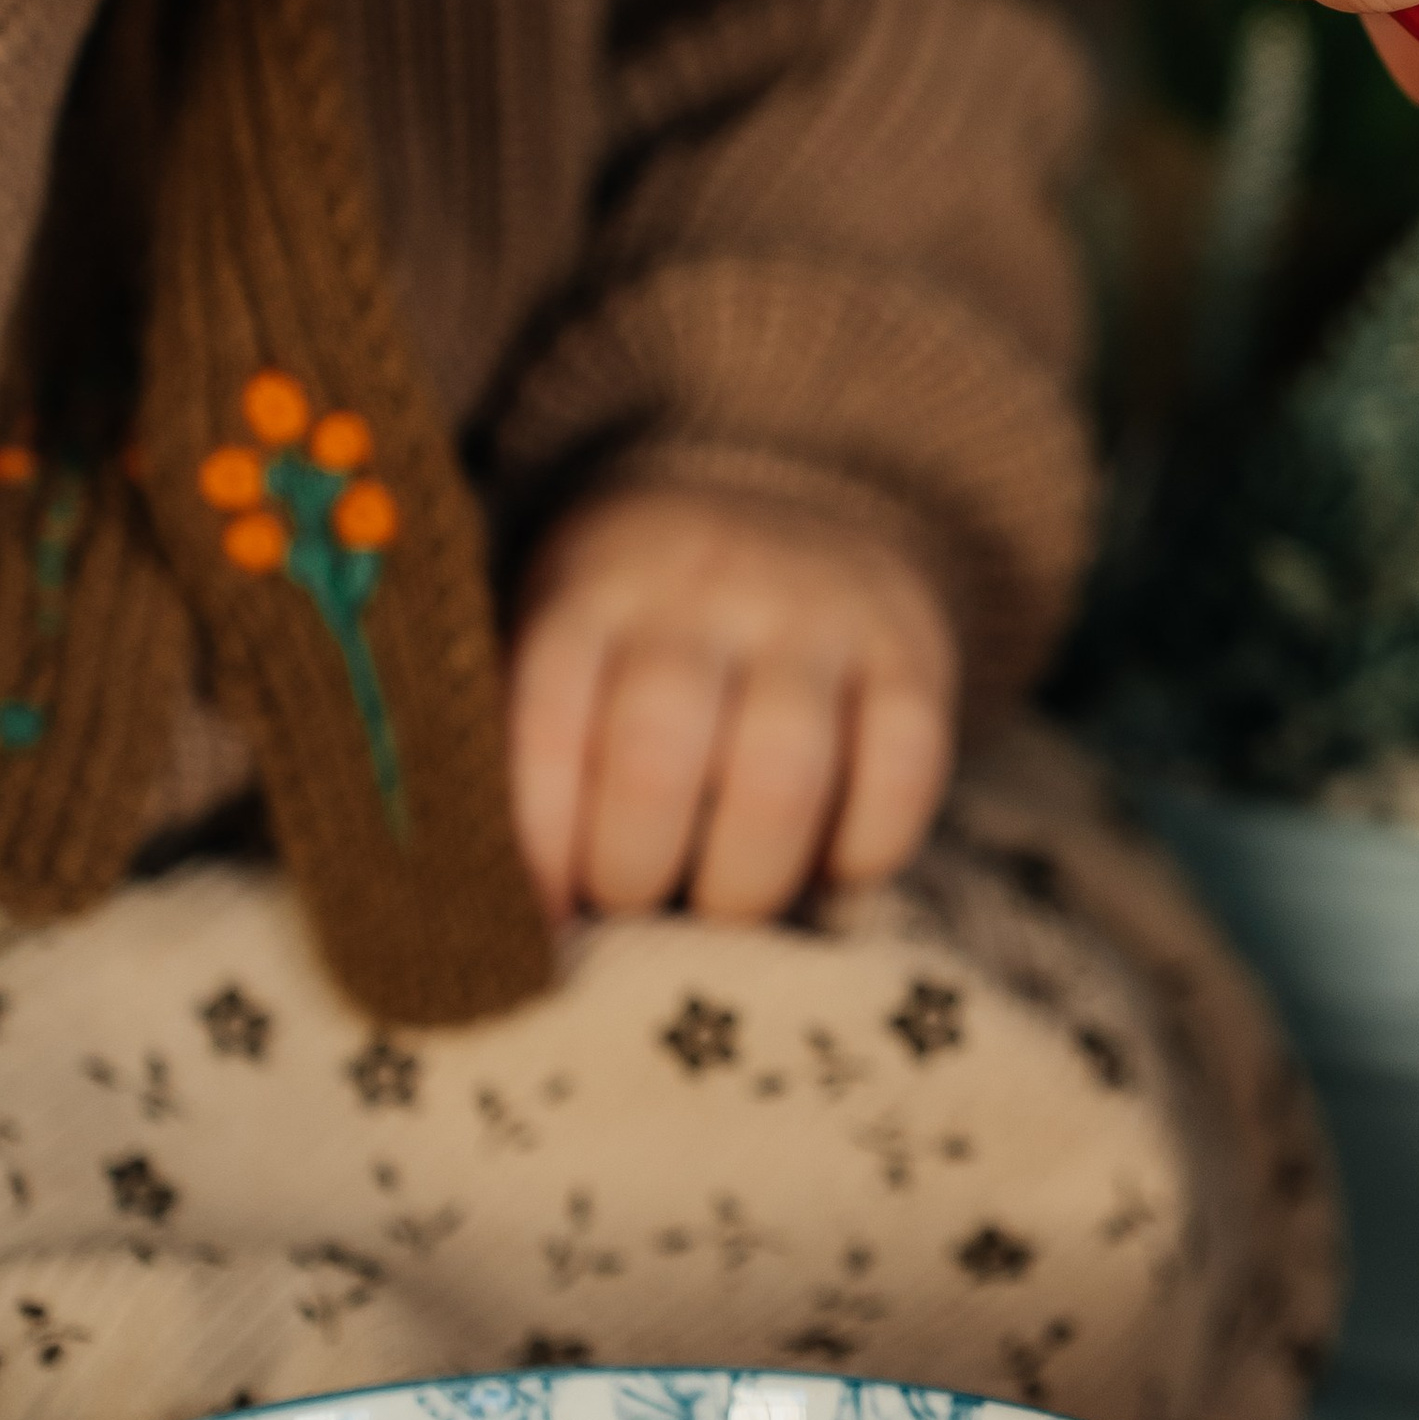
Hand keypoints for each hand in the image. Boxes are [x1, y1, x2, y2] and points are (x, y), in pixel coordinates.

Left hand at [507, 490, 957, 924]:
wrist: (798, 500)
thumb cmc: (649, 625)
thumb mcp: (568, 635)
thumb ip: (536, 741)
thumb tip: (507, 906)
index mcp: (590, 591)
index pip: (548, 727)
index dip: (543, 845)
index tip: (550, 919)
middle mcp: (700, 590)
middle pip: (658, 754)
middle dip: (637, 873)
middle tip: (637, 913)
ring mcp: (814, 614)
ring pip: (782, 771)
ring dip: (744, 881)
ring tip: (725, 911)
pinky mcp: (911, 649)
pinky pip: (903, 766)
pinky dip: (866, 850)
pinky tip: (833, 873)